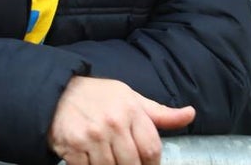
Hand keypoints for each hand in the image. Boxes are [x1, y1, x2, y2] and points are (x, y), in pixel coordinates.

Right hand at [48, 76, 194, 164]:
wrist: (60, 93)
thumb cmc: (101, 96)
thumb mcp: (133, 99)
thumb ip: (161, 114)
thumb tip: (190, 114)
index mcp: (132, 111)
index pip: (152, 148)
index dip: (153, 164)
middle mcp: (113, 123)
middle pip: (132, 163)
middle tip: (130, 164)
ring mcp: (92, 136)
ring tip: (112, 162)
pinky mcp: (72, 147)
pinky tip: (94, 162)